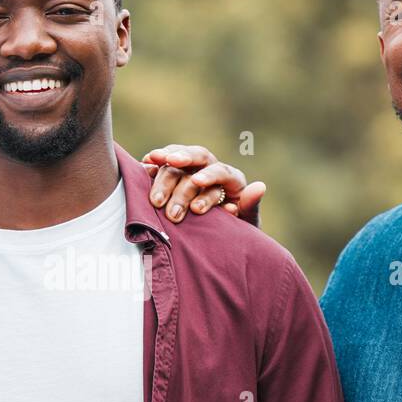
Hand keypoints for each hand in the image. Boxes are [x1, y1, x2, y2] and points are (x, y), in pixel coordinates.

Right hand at [141, 144, 264, 226]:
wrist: (218, 243)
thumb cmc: (235, 234)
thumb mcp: (246, 224)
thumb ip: (250, 207)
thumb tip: (259, 186)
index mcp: (232, 180)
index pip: (222, 170)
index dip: (209, 175)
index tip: (196, 182)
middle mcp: (211, 169)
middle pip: (197, 157)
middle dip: (182, 161)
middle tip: (170, 168)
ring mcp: (190, 172)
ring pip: (177, 163)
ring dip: (164, 177)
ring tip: (155, 200)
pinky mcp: (172, 176)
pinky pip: (161, 166)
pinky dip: (152, 167)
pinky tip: (142, 167)